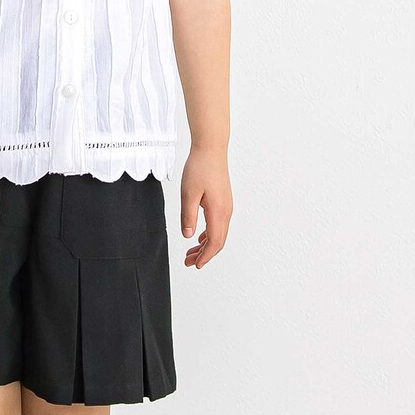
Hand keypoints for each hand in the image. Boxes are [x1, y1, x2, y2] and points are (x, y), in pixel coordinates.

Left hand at [180, 148, 232, 269]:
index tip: (194, 265)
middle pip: (218, 241)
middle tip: (188, 262)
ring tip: (190, 252)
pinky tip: (199, 236)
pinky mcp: (223, 200)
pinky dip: (209, 234)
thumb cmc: (199, 168)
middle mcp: (226, 211)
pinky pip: (218, 224)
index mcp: (218, 212)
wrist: (211, 148)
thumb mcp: (188, 193)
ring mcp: (226, 206)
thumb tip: (188, 237)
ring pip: (218, 233)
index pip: (214, 242)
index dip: (205, 257)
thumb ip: (188, 216)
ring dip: (205, 245)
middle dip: (204, 254)